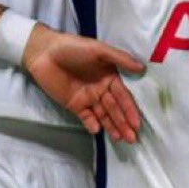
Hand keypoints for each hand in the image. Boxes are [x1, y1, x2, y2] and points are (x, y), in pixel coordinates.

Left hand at [22, 23, 142, 143]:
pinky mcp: (74, 105)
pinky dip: (92, 124)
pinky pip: (86, 117)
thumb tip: (143, 68)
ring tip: (121, 139)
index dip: (130, 109)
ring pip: (103, 115)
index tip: (137, 124)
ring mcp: (88, 98)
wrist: (45, 54)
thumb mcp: (99, 50)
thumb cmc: (75, 48)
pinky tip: (97, 129)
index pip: (123, 96)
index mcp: (110, 76)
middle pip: (115, 109)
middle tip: (132, 138)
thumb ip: (120, 59)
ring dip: (112, 127)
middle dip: (124, 123)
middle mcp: (101, 89)